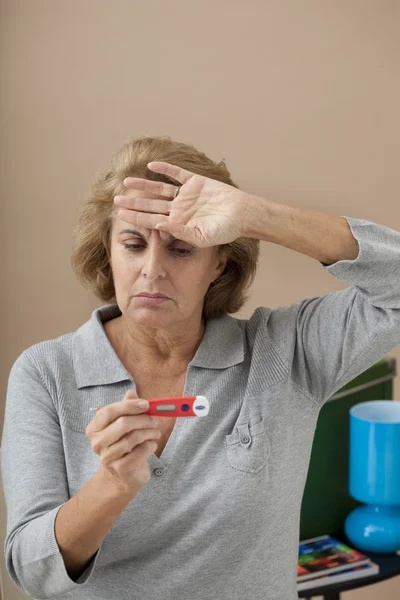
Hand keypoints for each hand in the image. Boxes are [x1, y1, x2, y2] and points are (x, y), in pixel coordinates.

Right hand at [85, 390, 160, 490]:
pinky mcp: (120, 469)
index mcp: (94, 428)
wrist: (124, 475)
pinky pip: (140, 452)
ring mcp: (107, 458)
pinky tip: (152, 444)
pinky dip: (150, 445)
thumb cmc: (124, 445)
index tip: (146, 404)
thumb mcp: (124, 425)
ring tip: (155, 432)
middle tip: (154, 420)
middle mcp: (97, 443)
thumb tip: (131, 393)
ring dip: (149, 433)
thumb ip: (126, 408)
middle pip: (122, 424)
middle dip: (143, 420)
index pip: (109, 412)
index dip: (128, 406)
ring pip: (132, 438)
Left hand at [114, 162, 253, 246]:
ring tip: (126, 182)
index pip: (152, 221)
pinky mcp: (196, 182)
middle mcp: (179, 209)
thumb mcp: (202, 236)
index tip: (120, 215)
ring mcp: (186, 195)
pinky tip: (152, 166)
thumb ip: (180, 232)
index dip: (136, 217)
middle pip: (151, 205)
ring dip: (143, 186)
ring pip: (159, 190)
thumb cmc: (225, 230)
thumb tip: (159, 226)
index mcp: (178, 224)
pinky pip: (177, 174)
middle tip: (115, 200)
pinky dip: (165, 169)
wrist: (243, 215)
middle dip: (134, 203)